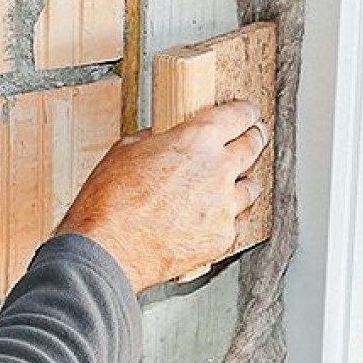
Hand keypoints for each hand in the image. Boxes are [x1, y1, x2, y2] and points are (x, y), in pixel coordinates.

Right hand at [55, 101, 268, 290]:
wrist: (108, 250)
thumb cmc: (109, 204)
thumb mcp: (122, 152)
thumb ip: (150, 141)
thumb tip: (155, 140)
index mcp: (195, 140)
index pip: (237, 115)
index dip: (246, 112)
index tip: (248, 113)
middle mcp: (218, 169)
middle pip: (253, 145)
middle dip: (254, 138)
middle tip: (253, 137)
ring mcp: (224, 206)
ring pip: (250, 188)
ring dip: (243, 183)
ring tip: (235, 184)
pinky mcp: (222, 237)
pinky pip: (232, 222)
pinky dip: (222, 219)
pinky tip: (207, 219)